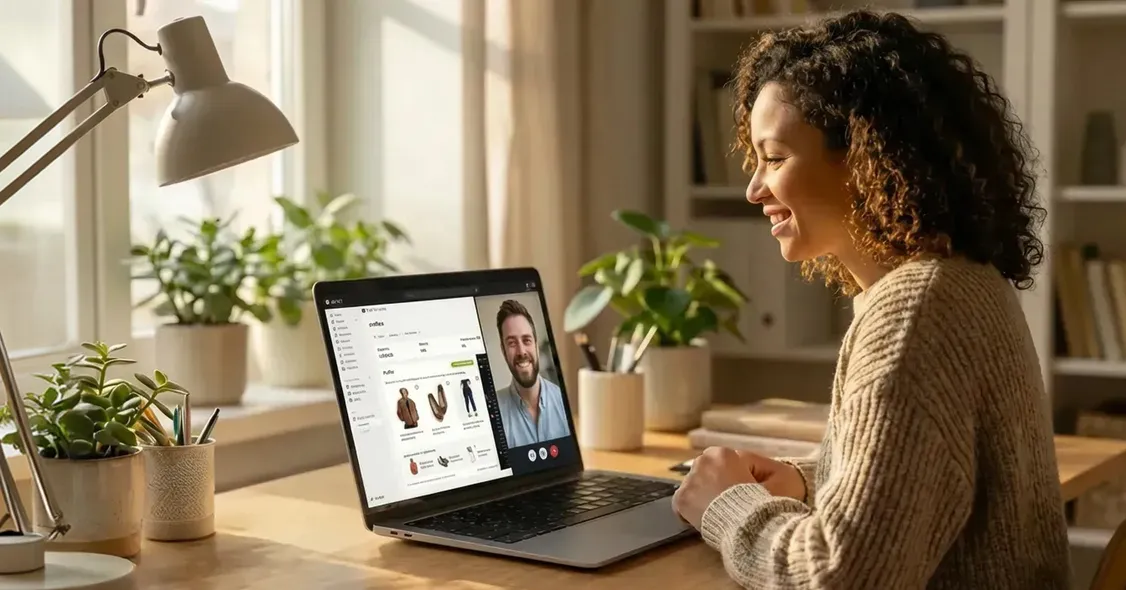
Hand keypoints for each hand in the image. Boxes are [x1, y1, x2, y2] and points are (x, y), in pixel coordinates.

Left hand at [672, 447, 805, 528]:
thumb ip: (759, 466)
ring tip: (719, 514)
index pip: (722, 465)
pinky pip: (681, 506)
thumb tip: (745, 464)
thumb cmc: (765, 500)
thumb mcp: (776, 473)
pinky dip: (690, 514)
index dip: (732, 481)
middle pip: (706, 475)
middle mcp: (700, 461)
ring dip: (703, 499)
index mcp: (722, 453)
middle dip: (715, 487)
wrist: (750, 524)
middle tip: (730, 505)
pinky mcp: (680, 500)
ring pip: (695, 489)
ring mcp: (688, 481)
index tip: (741, 495)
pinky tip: (705, 519)